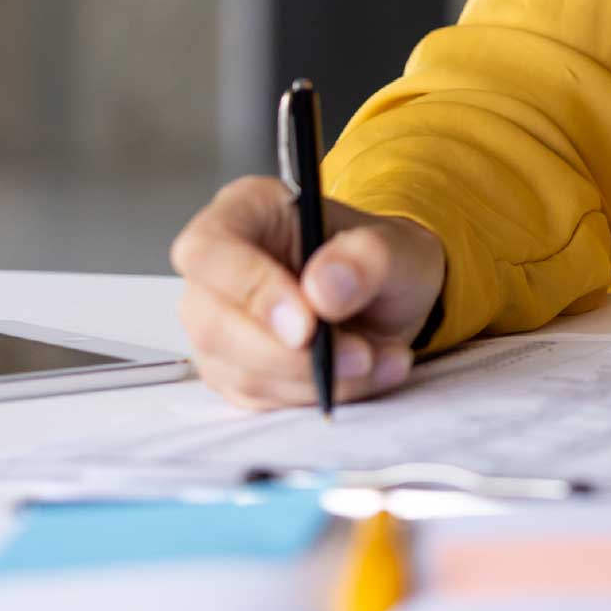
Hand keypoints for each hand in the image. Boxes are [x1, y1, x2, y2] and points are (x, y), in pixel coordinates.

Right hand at [169, 176, 446, 408]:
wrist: (393, 298)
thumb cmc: (381, 260)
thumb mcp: (400, 246)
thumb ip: (369, 257)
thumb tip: (323, 287)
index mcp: (247, 212)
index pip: (210, 249)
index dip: (250, 289)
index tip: (305, 326)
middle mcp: (220, 270)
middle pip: (215, 323)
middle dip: (291, 354)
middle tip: (360, 356)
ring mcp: (219, 324)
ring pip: (240, 370)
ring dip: (316, 379)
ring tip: (380, 359)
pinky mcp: (235, 370)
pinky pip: (262, 398)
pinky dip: (319, 394)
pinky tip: (366, 373)